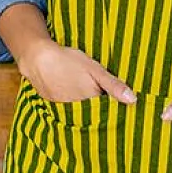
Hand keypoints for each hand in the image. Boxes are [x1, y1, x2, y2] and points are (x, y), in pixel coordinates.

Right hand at [19, 40, 136, 104]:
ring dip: (86, 107)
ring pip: (81, 113)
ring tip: (85, 93)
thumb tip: (133, 100)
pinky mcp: (55, 107)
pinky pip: (68, 111)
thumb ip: (113, 85)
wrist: (38, 59)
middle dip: (99, 108)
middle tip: (99, 92)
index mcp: (91, 102)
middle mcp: (78, 111)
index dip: (113, 106)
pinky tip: (72, 93)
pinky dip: (73, 105)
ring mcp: (65, 110)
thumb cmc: (68, 61)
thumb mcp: (94, 69)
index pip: (108, 111)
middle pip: (94, 114)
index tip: (118, 101)